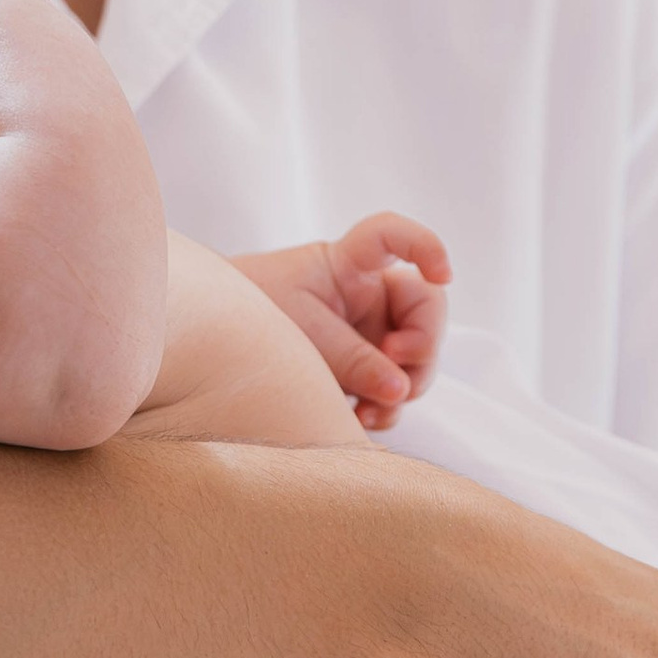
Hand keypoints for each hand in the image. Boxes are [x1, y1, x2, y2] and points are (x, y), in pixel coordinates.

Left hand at [235, 212, 452, 428]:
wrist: (213, 348)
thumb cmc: (249, 316)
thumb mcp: (301, 334)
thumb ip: (353, 359)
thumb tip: (402, 389)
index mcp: (346, 265)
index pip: (391, 237)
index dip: (426, 247)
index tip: (444, 275)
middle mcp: (366, 295)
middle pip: (425, 309)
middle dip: (423, 347)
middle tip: (397, 374)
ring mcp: (368, 332)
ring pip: (415, 356)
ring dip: (404, 388)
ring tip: (370, 412)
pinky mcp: (362, 368)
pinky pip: (392, 387)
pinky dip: (384, 406)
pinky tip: (361, 420)